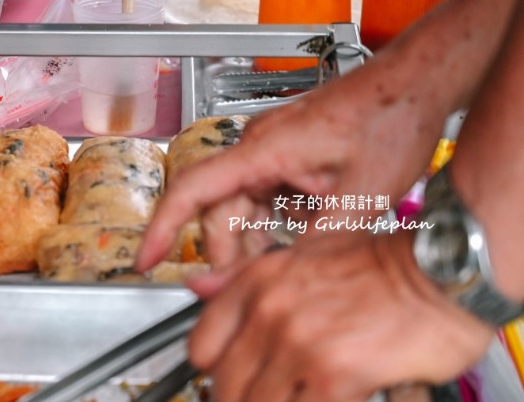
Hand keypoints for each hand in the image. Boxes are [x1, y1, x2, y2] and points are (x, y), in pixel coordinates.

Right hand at [137, 63, 447, 270]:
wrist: (418, 82)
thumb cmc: (392, 121)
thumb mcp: (360, 200)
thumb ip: (309, 248)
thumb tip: (273, 284)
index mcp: (264, 150)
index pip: (191, 189)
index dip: (161, 228)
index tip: (144, 261)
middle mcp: (259, 145)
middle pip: (220, 208)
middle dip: (228, 253)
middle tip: (249, 292)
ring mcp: (273, 148)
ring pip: (243, 205)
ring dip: (257, 240)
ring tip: (286, 269)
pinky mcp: (289, 152)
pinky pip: (265, 195)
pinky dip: (276, 223)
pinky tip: (303, 238)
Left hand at [186, 231, 492, 401]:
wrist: (441, 269)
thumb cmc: (382, 263)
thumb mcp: (303, 253)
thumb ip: (249, 280)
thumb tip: (199, 287)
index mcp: (256, 282)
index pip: (200, 348)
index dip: (213, 375)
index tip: (227, 385)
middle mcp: (269, 311)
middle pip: (225, 387)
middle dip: (241, 400)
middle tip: (270, 396)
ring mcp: (298, 343)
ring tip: (303, 396)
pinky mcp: (334, 373)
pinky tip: (336, 400)